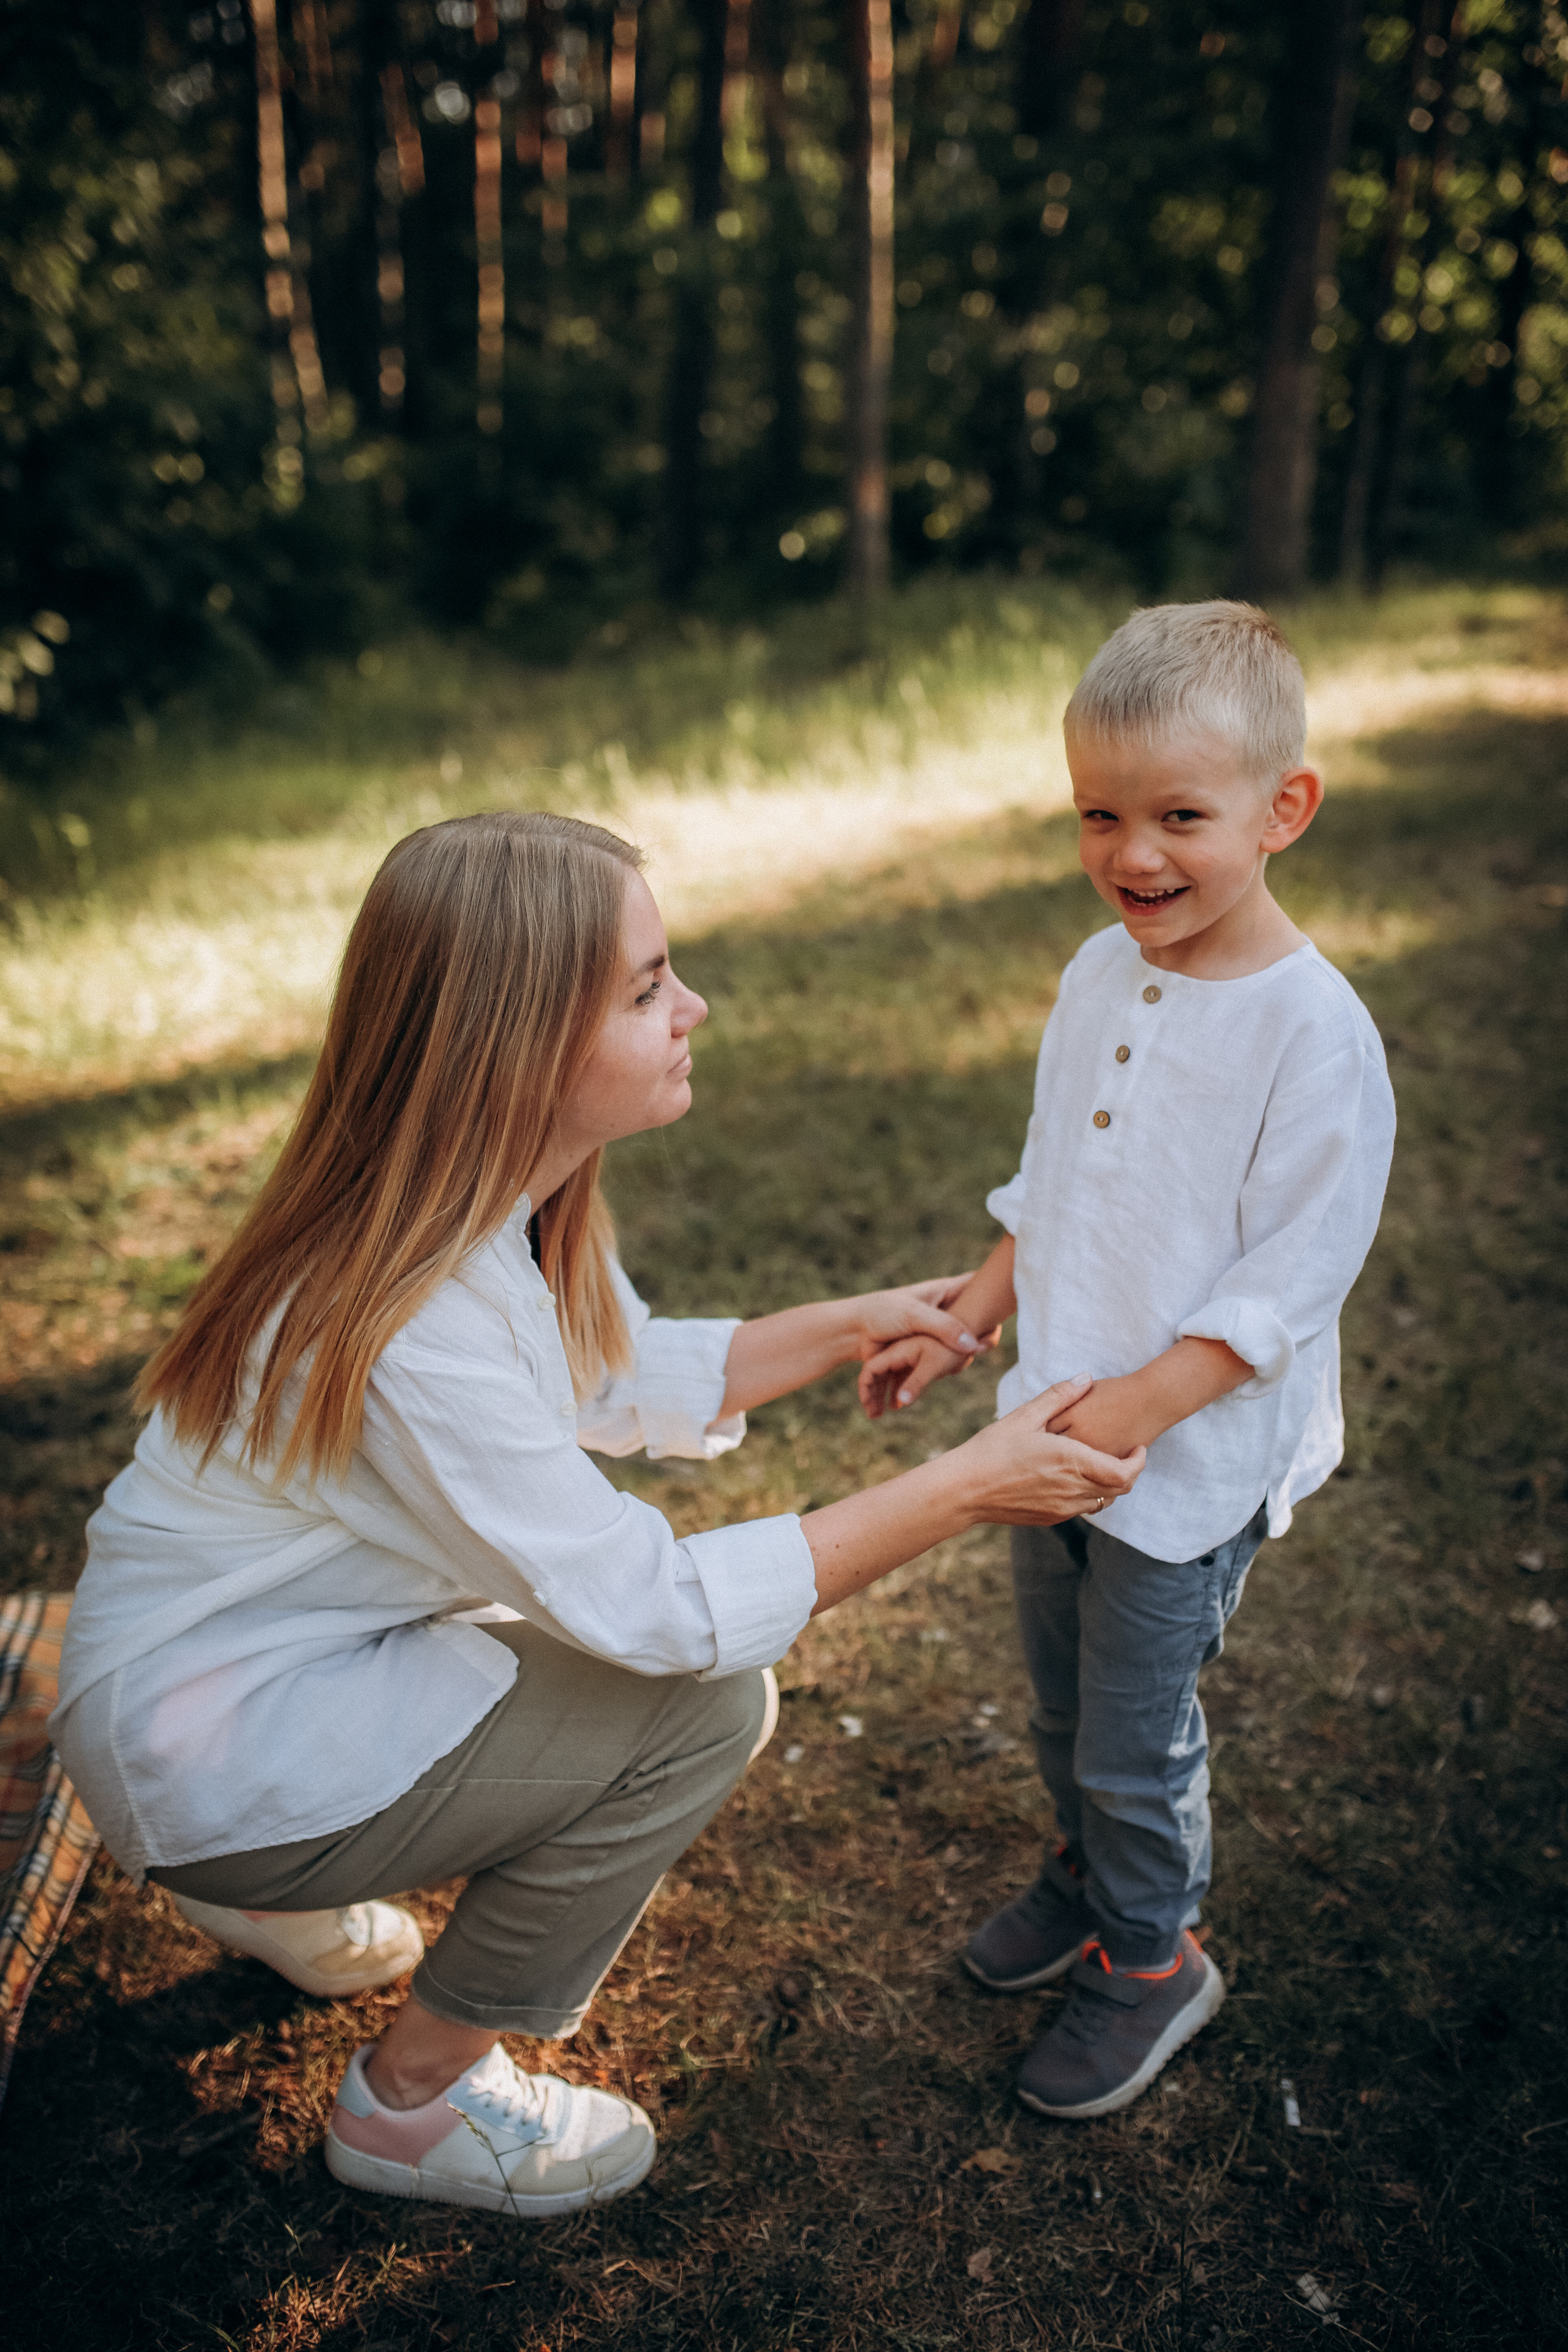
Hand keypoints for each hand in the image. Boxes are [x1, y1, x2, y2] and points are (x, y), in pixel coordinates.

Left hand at [846, 1277, 986, 1363]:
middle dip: (985, 1329)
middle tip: (994, 1339)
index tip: (1008, 1301)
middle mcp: (943, 1309)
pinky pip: (947, 1356)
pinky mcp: (926, 1347)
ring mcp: (936, 1329)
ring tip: (979, 1355)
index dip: (993, 1290)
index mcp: (943, 1292)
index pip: (975, 1284)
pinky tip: (956, 1371)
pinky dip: (952, 1365)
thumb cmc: (881, 1313)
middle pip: (974, 1316)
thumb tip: (973, 1344)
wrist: (852, 1332)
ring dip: (971, 1349)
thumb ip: (943, 1327)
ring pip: (962, 1340)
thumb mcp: (914, 1315)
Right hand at [858, 1331, 970, 1419]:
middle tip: (874, 1416)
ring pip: (890, 1376)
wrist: (968, 1327)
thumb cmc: (950, 1347)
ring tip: (882, 1414)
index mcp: (897, 1350)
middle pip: (877, 1374)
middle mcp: (899, 1351)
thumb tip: (902, 1402)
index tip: (867, 1404)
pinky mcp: (918, 1357)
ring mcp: (908, 1354)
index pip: (871, 1368)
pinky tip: (901, 1404)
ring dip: (884, 1395)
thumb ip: (916, 1382)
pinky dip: (898, 1389)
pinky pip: (902, 1375)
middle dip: (872, 1395)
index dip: (865, 1387)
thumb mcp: (933, 1364)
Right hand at [954, 1377, 1144, 1525]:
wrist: (964, 1490)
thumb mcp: (1025, 1416)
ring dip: (1110, 1485)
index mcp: (1071, 1462)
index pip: (1124, 1472)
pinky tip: (1074, 1477)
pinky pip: (1082, 1508)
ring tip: (1102, 1463)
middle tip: (1127, 1453)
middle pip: (1120, 1489)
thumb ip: (1059, 1396)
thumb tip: (1085, 1377)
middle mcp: (1072, 1490)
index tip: (1138, 1447)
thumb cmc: (992, 1450)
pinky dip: (1089, 1494)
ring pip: (1102, 1502)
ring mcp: (1062, 1509)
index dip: (1139, 1461)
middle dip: (1129, 1472)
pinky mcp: (1050, 1518)